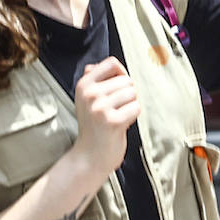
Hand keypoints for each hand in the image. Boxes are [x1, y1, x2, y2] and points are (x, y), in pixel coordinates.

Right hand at [71, 58, 139, 180]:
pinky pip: (136, 108)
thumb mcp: (86, 100)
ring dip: (130, 106)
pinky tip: (121, 124)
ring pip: (133, 94)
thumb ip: (94, 80)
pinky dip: (133, 117)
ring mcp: (101, 108)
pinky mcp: (113, 121)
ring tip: (118, 116)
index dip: (122, 73)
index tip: (119, 87)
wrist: (89, 156)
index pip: (111, 63)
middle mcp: (90, 94)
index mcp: (84, 85)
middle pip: (127, 80)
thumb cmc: (93, 126)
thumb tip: (100, 64)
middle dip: (127, 95)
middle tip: (116, 109)